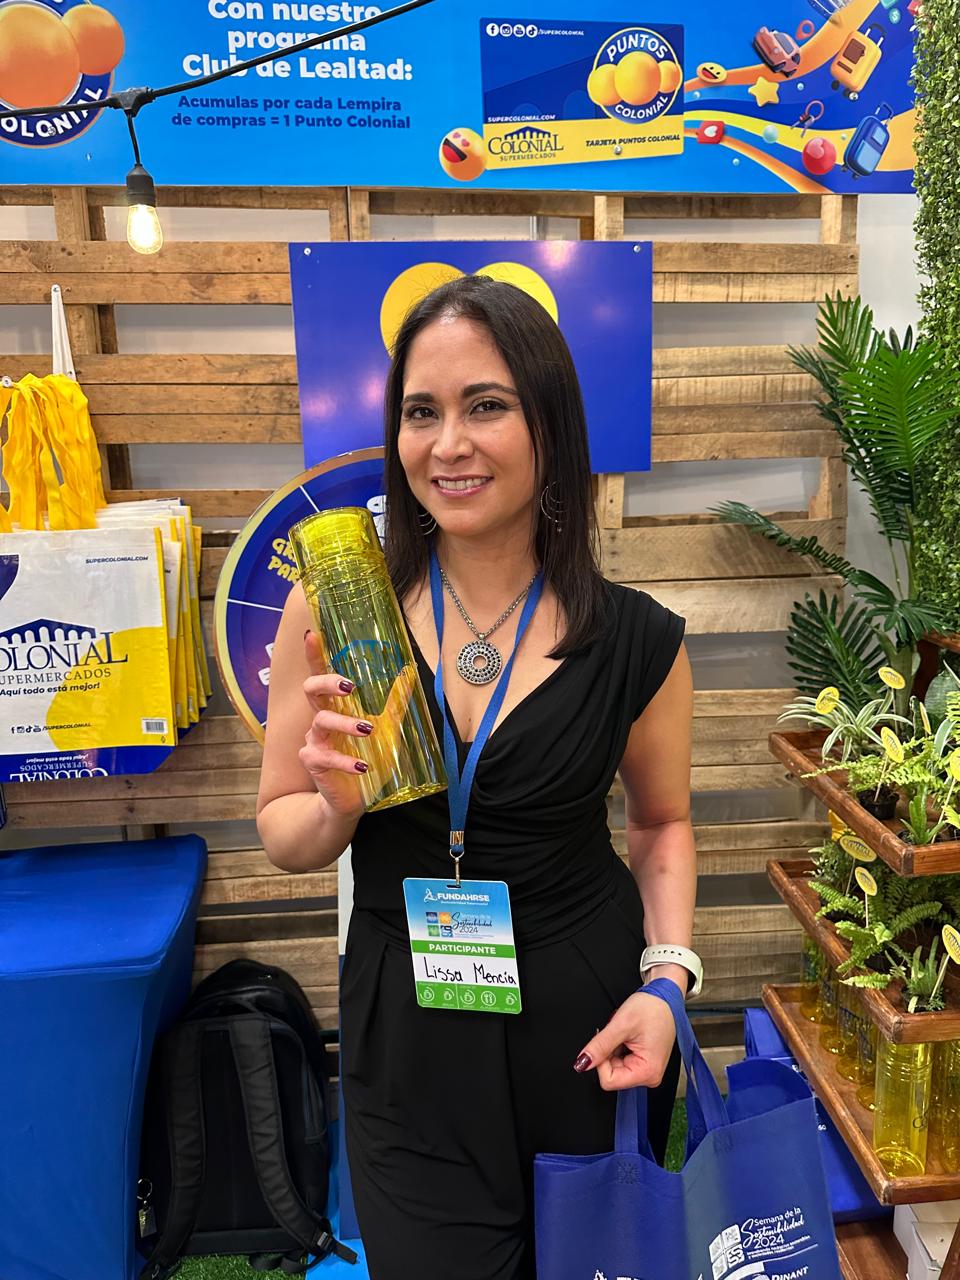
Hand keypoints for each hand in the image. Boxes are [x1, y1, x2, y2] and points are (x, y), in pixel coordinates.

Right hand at [298, 630, 416, 817]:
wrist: (355, 798)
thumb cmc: (367, 759)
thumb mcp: (387, 728)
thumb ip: (395, 702)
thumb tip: (409, 672)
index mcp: (336, 707)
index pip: (321, 675)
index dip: (314, 655)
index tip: (312, 635)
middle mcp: (321, 719)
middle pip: (311, 689)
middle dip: (328, 682)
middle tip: (350, 687)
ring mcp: (314, 741)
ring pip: (320, 721)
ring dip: (345, 724)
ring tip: (368, 730)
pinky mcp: (314, 763)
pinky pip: (324, 757)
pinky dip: (345, 761)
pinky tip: (362, 767)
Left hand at [573, 986, 678, 1090]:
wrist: (665, 996)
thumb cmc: (652, 1007)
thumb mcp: (621, 1024)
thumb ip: (600, 1046)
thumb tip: (583, 1063)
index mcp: (648, 1072)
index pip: (609, 1081)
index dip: (601, 1061)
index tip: (607, 1040)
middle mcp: (650, 1076)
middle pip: (612, 1074)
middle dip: (609, 1052)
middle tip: (620, 1033)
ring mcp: (647, 1070)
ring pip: (614, 1067)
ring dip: (614, 1048)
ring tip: (626, 1032)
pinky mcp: (644, 1063)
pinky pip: (621, 1061)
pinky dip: (619, 1046)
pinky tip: (628, 1035)